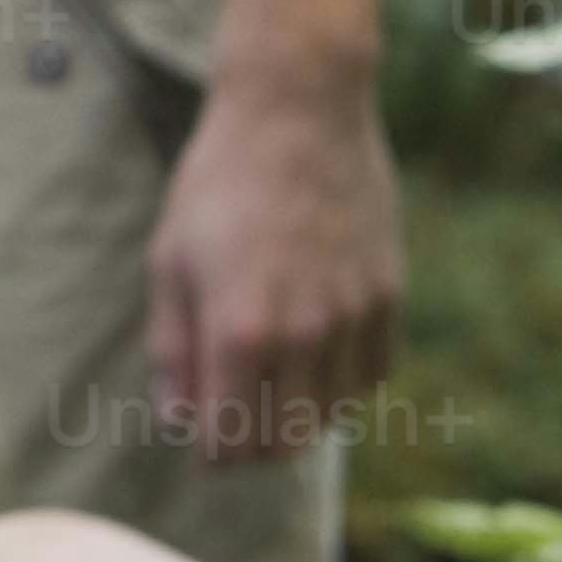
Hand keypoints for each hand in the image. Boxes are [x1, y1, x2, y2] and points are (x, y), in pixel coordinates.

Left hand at [144, 62, 401, 455]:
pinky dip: (340, 376)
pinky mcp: (390, 300)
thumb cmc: (219, 182)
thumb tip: (179, 424)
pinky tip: (313, 339)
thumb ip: (173, 349)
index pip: (230, 443)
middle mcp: (305, 336)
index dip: (209, 450)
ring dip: (297, 408)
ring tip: (269, 363)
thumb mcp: (171, 258)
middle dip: (252, 443)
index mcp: (240, 329)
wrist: (298, 111)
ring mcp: (355, 319)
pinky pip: (370, 376)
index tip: (200, 429)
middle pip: (285, 444)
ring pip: (332, 415)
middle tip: (232, 411)